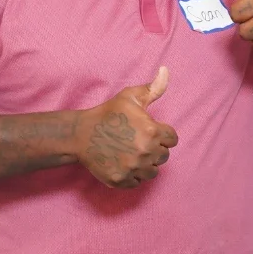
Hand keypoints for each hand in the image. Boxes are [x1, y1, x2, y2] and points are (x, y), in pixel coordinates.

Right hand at [76, 67, 179, 187]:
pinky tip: (124, 164)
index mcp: (152, 131)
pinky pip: (138, 183)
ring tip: (132, 154)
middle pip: (163, 156)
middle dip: (154, 149)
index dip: (162, 135)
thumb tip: (166, 70)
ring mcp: (133, 168)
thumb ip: (153, 88)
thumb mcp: (130, 97)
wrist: (80, 134)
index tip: (150, 132)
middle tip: (137, 142)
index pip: (172, 140)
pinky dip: (133, 176)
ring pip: (153, 172)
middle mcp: (146, 152)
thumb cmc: (107, 114)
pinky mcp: (122, 180)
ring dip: (146, 164)